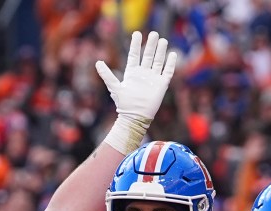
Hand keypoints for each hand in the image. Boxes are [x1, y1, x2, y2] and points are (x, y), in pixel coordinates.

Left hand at [98, 31, 176, 154]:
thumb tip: (97, 63)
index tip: (137, 33)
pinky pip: (167, 72)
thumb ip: (107, 75)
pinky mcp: (162, 85)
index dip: (135, 44)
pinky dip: (170, 64)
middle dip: (151, 44)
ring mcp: (153, 78)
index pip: (134, 55)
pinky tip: (173, 55)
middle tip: (154, 34)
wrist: (135, 117)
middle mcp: (143, 74)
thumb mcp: (114, 87)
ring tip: (162, 40)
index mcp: (132, 73)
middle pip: (148, 55)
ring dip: (161, 51)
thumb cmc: (124, 104)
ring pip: (158, 61)